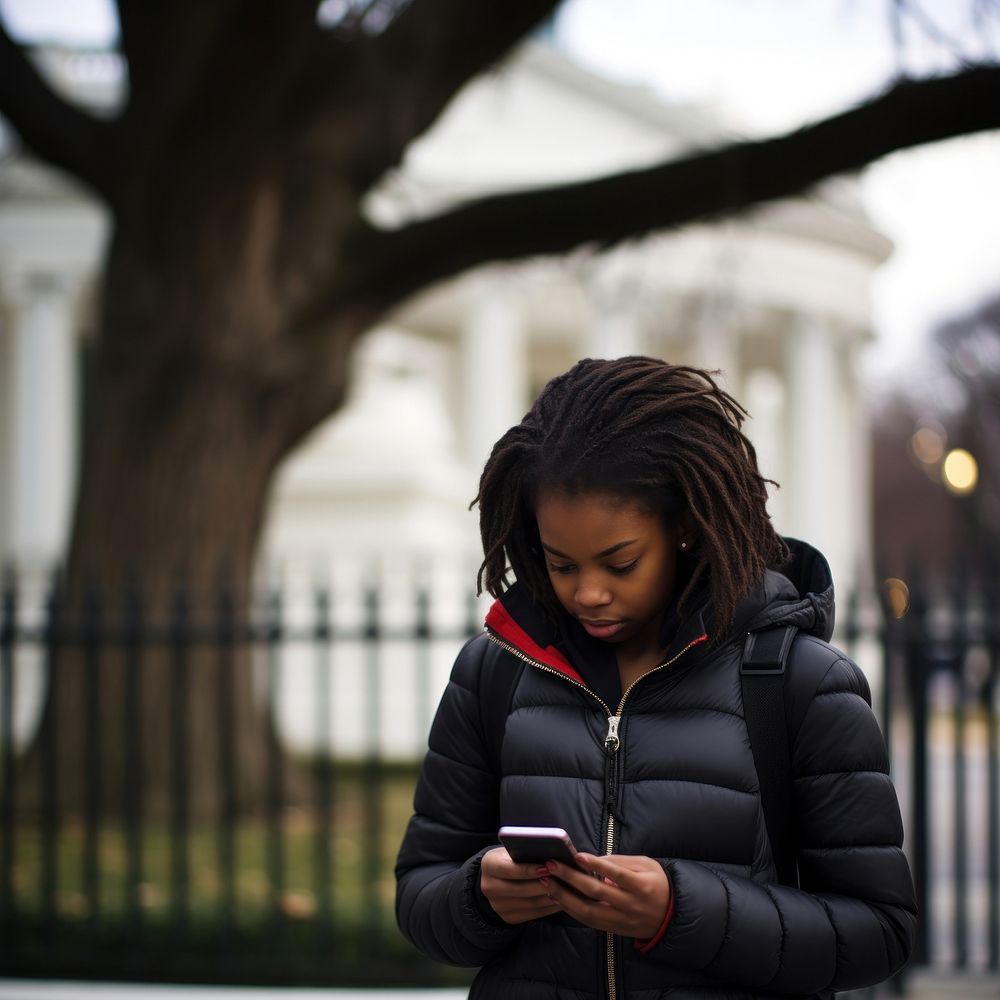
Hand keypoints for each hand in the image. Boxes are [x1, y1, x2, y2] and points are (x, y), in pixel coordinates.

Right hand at [480, 847, 562, 924]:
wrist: (496, 876)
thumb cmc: (511, 858)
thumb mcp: (513, 850)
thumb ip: (526, 852)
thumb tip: (550, 856)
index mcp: (489, 865)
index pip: (509, 869)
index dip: (529, 870)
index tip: (547, 868)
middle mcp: (489, 887)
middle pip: (520, 890)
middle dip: (542, 886)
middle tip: (560, 881)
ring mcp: (497, 905)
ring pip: (528, 904)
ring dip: (548, 898)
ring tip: (564, 891)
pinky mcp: (507, 917)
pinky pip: (531, 915)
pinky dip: (547, 909)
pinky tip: (559, 901)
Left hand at [540, 853, 670, 938]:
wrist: (671, 914)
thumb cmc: (657, 883)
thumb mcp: (646, 865)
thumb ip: (621, 862)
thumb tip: (593, 860)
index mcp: (642, 887)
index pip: (616, 874)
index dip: (596, 865)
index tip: (577, 856)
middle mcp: (631, 906)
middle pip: (596, 893)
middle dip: (571, 878)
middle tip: (551, 865)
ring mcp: (621, 921)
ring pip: (589, 912)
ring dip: (565, 898)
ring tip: (548, 883)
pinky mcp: (614, 930)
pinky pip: (590, 921)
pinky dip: (572, 910)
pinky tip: (559, 898)